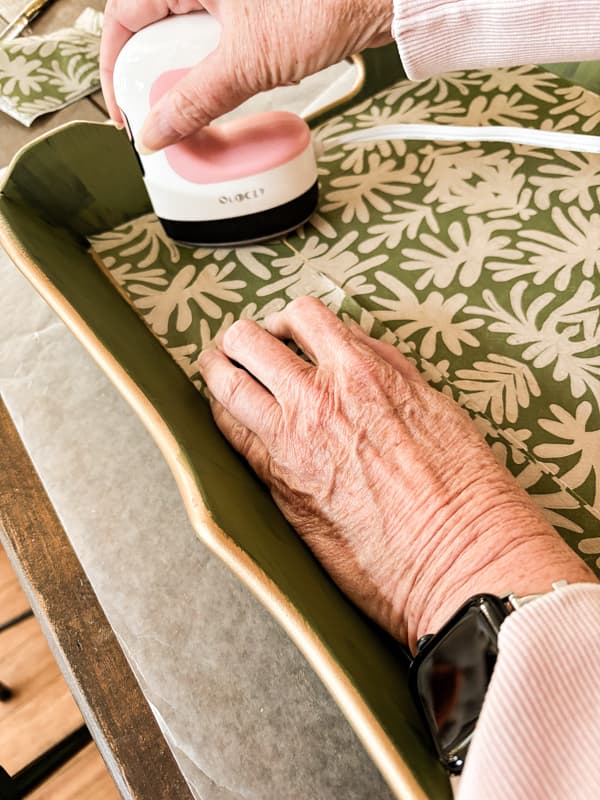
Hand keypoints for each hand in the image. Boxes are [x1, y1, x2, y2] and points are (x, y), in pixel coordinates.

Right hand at [100, 0, 393, 151]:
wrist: (378, 1)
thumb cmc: (323, 5)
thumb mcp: (247, 63)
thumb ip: (196, 100)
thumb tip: (159, 131)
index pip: (125, 17)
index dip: (117, 67)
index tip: (125, 110)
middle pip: (153, 27)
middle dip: (154, 74)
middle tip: (162, 111)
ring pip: (185, 35)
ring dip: (186, 74)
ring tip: (199, 102)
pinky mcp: (251, 8)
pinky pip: (216, 37)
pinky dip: (215, 67)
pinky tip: (227, 86)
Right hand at [198, 297, 595, 651]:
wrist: (470, 558)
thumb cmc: (394, 564)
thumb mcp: (309, 528)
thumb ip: (274, 471)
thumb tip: (256, 437)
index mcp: (286, 448)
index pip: (225, 391)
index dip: (214, 380)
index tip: (217, 377)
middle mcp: (316, 402)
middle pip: (246, 341)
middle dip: (234, 345)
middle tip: (241, 354)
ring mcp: (363, 377)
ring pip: (300, 314)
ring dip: (283, 324)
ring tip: (289, 340)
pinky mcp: (404, 371)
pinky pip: (354, 328)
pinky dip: (335, 335)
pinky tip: (340, 357)